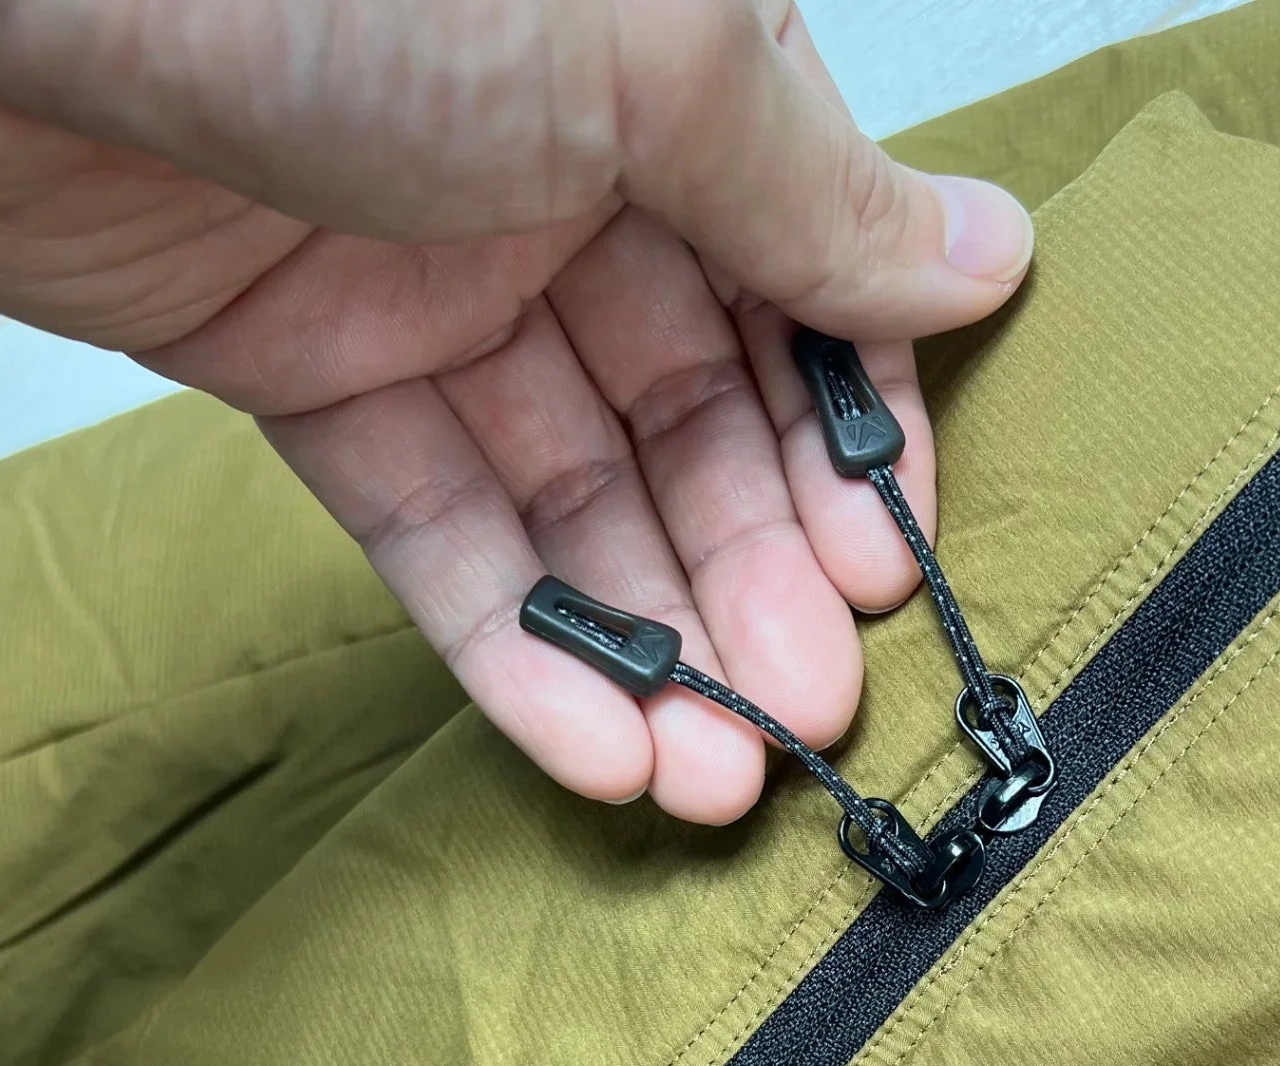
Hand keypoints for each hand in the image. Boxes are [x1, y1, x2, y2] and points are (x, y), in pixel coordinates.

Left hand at [0, 0, 1032, 820]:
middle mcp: (563, 185)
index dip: (850, 447)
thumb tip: (975, 257)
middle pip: (690, 425)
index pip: (800, 297)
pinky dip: (511, 643)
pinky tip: (590, 748)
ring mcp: (430, 285)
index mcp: (667, 90)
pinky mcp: (304, 371)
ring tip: (712, 779)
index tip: (884, 578)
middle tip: (807, 719)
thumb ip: (808, 187)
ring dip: (649, 647)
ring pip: (571, 500)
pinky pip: (432, 524)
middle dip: (754, 580)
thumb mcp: (645, 50)